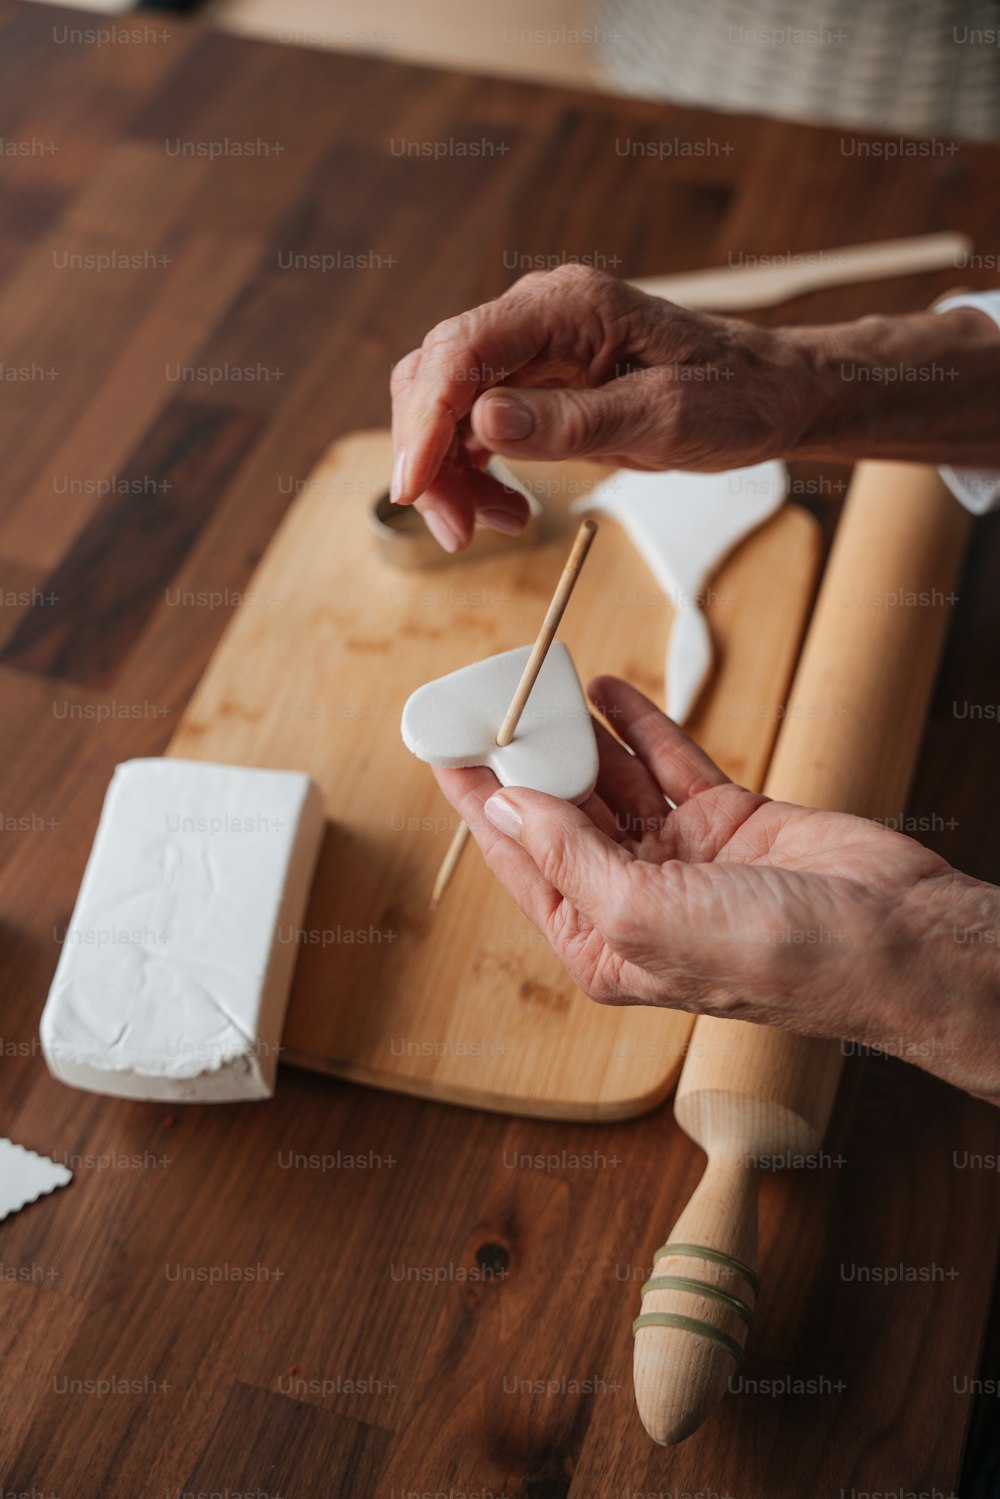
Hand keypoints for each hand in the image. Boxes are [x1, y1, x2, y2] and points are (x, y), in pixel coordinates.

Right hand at [389, 264, 809, 550]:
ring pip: (446, 405)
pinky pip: (475, 424)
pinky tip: (505, 509)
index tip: (415, 487)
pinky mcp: (537, 384)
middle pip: (435, 377)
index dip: (425, 421)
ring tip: (493, 526)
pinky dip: (474, 473)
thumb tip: (485, 420)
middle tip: (457, 532)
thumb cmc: (733, 396)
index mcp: (566, 307)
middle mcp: (538, 316)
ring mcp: (533, 349)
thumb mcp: (662, 418)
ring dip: (450, 473)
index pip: (460, 351)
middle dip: (430, 458)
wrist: (770, 393)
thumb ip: (571, 421)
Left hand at [433, 675, 999, 1102]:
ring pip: (612, 782)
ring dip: (578, 735)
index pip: (521, 861)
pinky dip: (638, 725)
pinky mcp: (727, 820)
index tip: (443, 751)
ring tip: (541, 684)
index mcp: (602, 944)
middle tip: (490, 701)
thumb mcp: (645, 915)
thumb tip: (509, 808)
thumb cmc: (776, 956)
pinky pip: (667, 762)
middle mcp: (635, 901)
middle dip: (525, 761)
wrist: (895, 939)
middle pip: (561, 815)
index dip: (480, 804)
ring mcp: (682, 858)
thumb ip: (571, 859)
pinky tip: (605, 691)